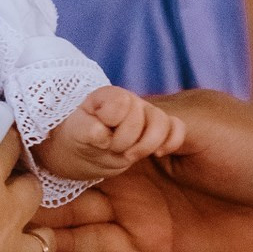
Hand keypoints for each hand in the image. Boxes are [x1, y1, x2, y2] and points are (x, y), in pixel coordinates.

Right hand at [0, 98, 40, 251]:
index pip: (7, 133)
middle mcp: (5, 203)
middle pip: (26, 170)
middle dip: (12, 163)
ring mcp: (11, 238)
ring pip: (35, 208)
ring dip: (22, 199)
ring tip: (0, 199)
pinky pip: (36, 250)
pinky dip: (29, 241)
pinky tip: (11, 241)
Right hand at [34, 92, 252, 251]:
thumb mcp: (206, 127)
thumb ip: (151, 122)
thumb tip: (96, 106)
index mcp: (137, 125)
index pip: (76, 127)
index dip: (43, 136)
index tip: (3, 146)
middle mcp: (126, 165)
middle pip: (62, 171)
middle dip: (25, 180)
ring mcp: (134, 205)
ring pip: (71, 212)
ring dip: (36, 219)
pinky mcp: (146, 244)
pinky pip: (96, 247)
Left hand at [41, 85, 186, 180]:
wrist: (84, 149)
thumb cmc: (78, 136)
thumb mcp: (75, 133)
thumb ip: (86, 130)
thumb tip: (103, 133)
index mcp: (110, 96)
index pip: (123, 103)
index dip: (113, 122)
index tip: (98, 133)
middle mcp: (131, 101)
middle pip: (143, 116)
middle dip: (126, 140)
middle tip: (110, 149)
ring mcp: (146, 114)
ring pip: (163, 122)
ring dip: (146, 145)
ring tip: (129, 156)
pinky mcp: (157, 130)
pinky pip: (177, 128)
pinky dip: (172, 142)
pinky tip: (157, 154)